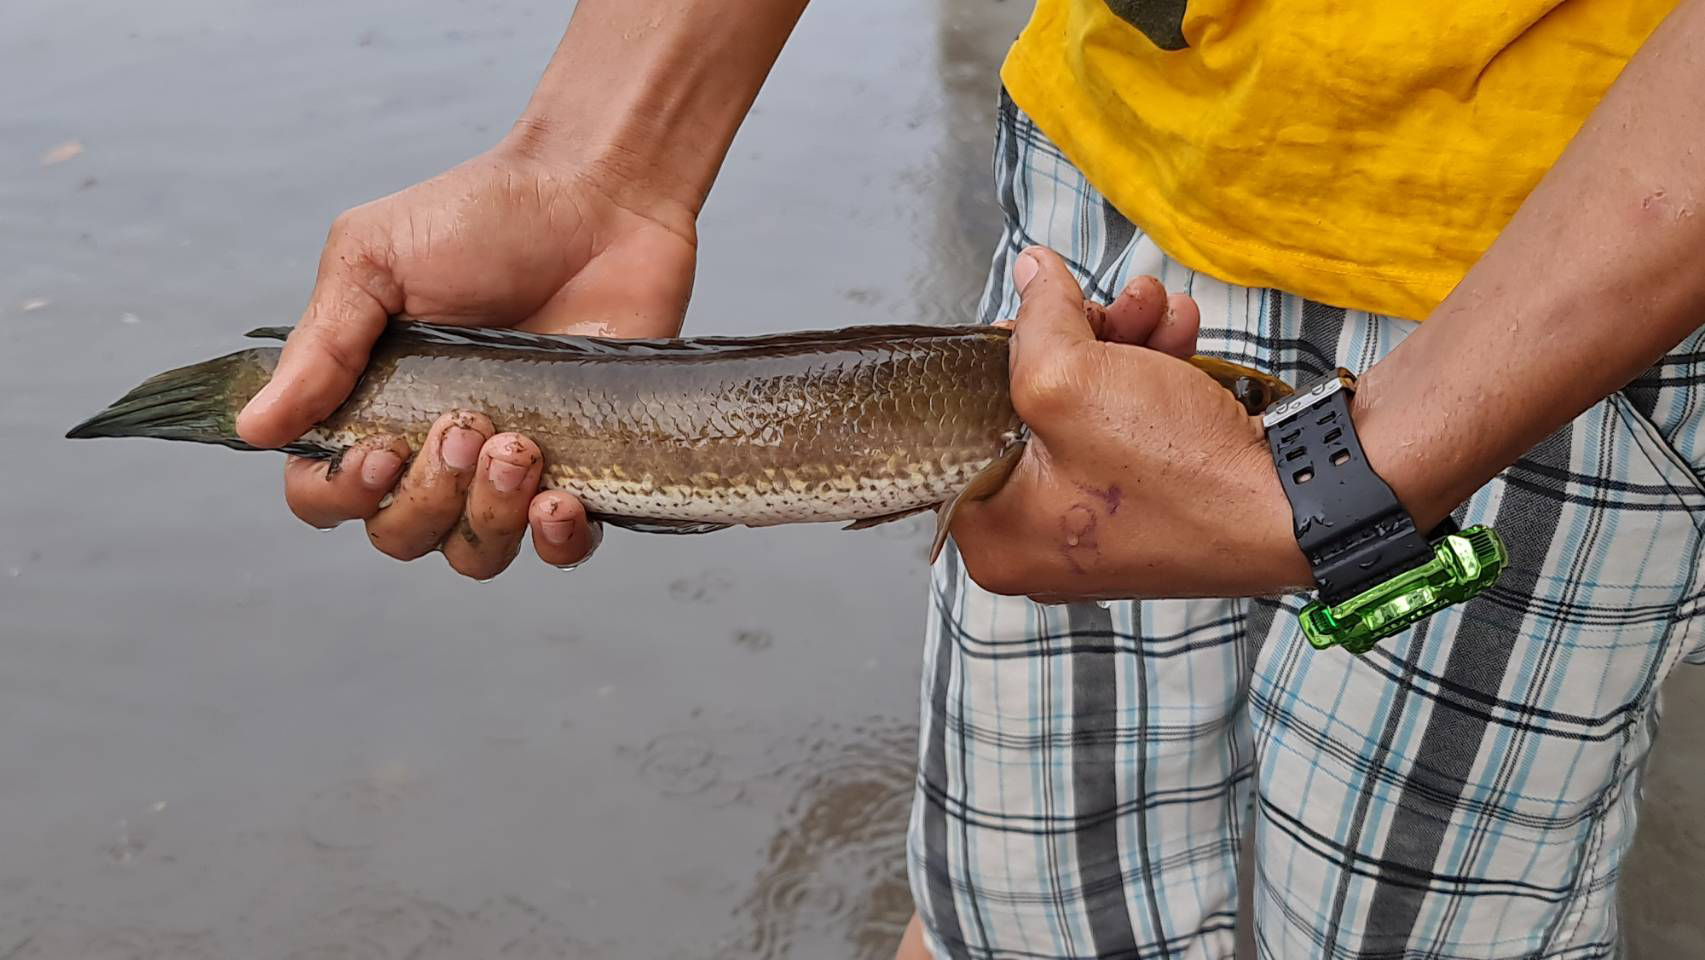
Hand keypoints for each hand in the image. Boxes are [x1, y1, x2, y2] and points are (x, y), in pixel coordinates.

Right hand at [235, 136, 697, 578]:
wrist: (598, 196)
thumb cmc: (482, 218)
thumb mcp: (375, 260)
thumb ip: (321, 347)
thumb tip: (253, 427)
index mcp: (372, 404)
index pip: (322, 492)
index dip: (339, 494)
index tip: (379, 452)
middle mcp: (436, 450)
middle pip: (399, 536)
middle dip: (426, 496)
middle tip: (466, 423)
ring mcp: (512, 466)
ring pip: (475, 554)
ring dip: (488, 517)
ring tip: (519, 447)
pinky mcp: (587, 469)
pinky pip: (563, 552)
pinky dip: (556, 543)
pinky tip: (560, 501)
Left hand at [951, 247, 1312, 602]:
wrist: (1300, 504)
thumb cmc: (1178, 470)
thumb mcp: (1071, 377)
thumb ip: (1034, 319)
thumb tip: (1027, 272)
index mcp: (996, 538)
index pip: (966, 428)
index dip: (999, 359)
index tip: (1033, 318)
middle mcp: (1042, 545)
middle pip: (1032, 412)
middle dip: (1080, 338)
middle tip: (1110, 302)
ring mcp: (1104, 531)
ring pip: (1092, 409)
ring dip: (1126, 344)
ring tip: (1162, 308)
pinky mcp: (1156, 510)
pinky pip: (1136, 430)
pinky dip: (1158, 376)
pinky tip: (1185, 334)